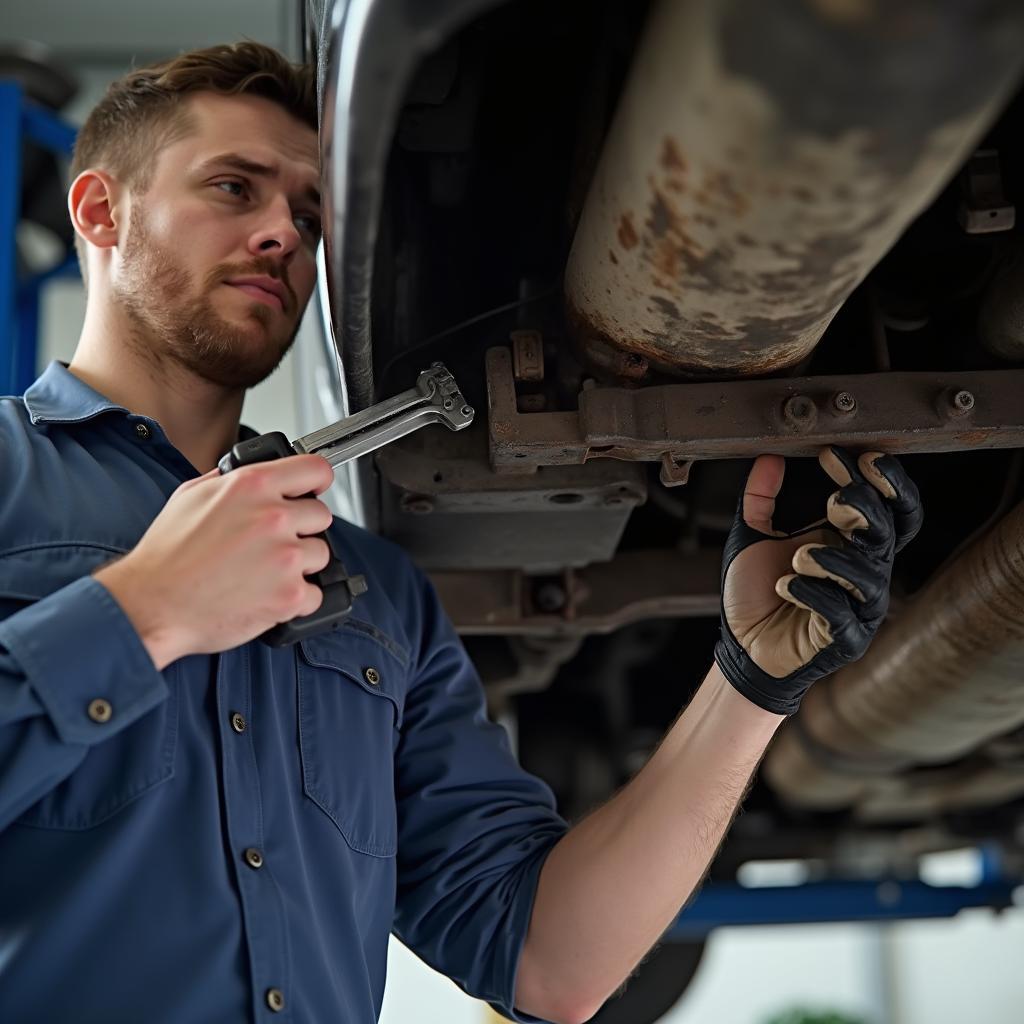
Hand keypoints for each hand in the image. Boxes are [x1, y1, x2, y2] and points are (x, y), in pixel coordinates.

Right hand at [94, 454, 334, 668]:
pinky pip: (315, 593)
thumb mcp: (191, 495)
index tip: (315, 490)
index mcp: (252, 486)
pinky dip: (297, 599)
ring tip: (264, 572)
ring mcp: (285, 557)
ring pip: (320, 554)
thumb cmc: (166, 556)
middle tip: (273, 544)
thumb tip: (250, 472)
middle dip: (302, 529)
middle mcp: (273, 518)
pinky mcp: (289, 595)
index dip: (318, 481)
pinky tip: (268, 595)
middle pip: (321, 515)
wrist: (153, 605)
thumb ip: (230, 479)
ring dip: (300, 565)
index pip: (315, 469)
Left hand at [714, 446, 921, 715]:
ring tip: (798, 556)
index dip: (876, 480)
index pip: (884, 506)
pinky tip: (785, 586)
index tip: (837, 458)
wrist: (740, 647)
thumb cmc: (756, 594)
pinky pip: (841, 612)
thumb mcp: (751, 537)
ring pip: (870, 574)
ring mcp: (858, 607)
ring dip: (834, 559)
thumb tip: (768, 457)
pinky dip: (812, 593)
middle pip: (888, 532)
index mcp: (847, 544)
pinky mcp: (845, 638)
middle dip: (867, 508)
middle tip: (838, 498)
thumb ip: (759, 498)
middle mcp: (861, 572)